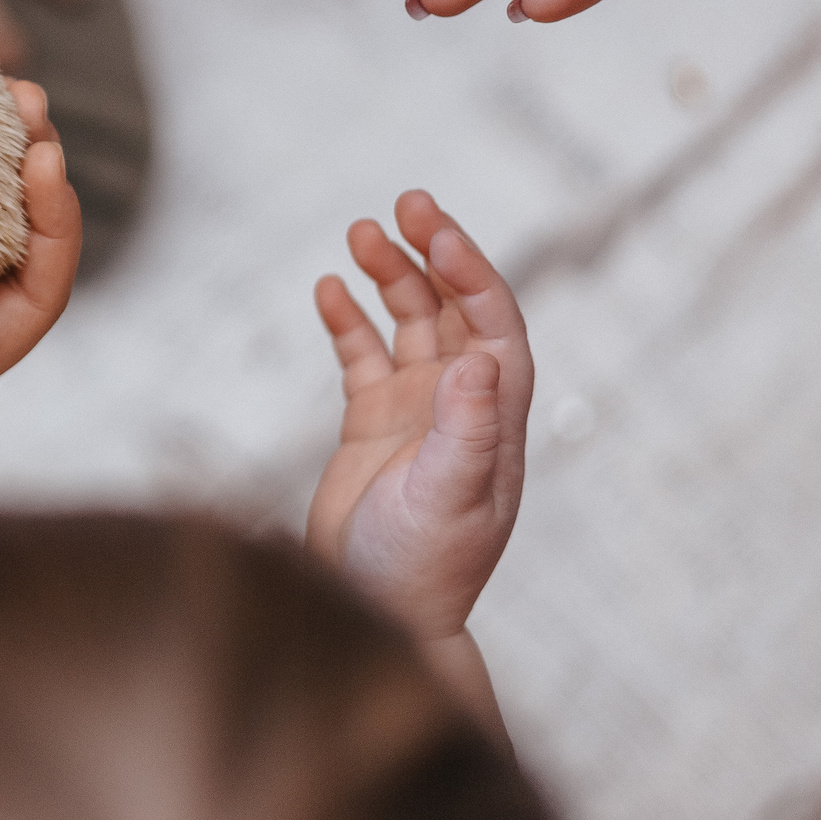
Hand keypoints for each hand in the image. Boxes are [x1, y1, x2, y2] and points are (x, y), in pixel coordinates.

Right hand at [306, 192, 529, 643]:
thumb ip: (465, 429)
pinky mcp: (373, 427)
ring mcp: (416, 413)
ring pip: (408, 323)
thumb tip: (479, 357)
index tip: (434, 231)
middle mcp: (460, 405)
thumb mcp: (448, 499)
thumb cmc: (423, 568)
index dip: (470, 271)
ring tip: (359, 233)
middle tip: (402, 205)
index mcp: (492, 416)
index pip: (491, 323)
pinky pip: (363, 357)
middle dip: (431, 253)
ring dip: (389, 277)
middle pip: (452, 309)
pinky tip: (328, 290)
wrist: (379, 614)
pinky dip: (349, 321)